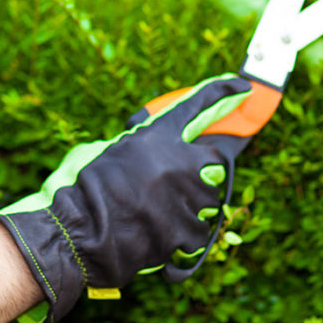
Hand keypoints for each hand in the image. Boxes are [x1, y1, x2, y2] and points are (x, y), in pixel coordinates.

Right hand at [0, 74, 252, 322]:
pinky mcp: (188, 231)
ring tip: (156, 214)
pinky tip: (158, 234)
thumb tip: (163, 152)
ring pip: (209, 198)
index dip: (223, 90)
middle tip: (176, 184)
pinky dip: (183, 236)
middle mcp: (179, 161)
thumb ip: (145, 145)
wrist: (79, 233)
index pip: (198, 104)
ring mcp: (187, 197)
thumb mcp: (114, 151)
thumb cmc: (87, 189)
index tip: (242, 86)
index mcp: (157, 136)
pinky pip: (200, 232)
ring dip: (190, 206)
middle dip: (201, 171)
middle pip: (215, 160)